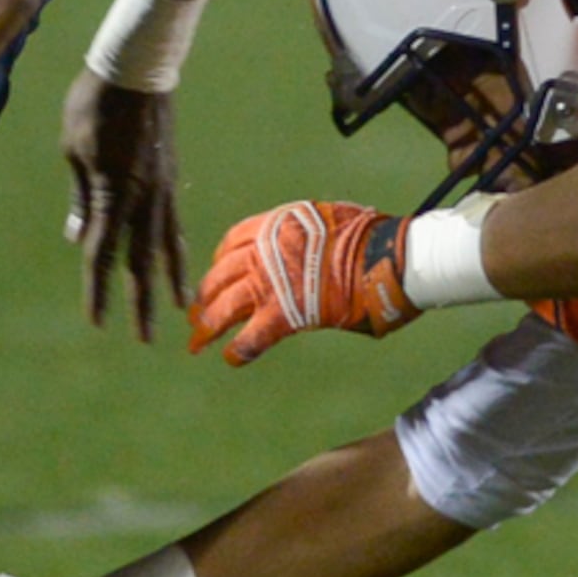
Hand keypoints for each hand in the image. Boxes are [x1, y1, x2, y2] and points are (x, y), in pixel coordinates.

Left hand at [64, 72, 186, 339]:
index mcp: (113, 193)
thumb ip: (80, 197)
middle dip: (140, 302)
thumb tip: (78, 238)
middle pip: (140, 261)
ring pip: (166, 246)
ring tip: (178, 310)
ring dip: (168, 280)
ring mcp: (162, 189)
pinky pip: (174, 223)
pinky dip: (176, 248)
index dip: (97, 290)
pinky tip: (177, 262)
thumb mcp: (74, 150)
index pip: (101, 253)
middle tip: (143, 339)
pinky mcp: (171, 178)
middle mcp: (143, 199)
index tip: (97, 322)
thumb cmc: (94, 105)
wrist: (137, 67)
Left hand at [187, 199, 417, 365]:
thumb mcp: (327, 217)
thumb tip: (315, 243)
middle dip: (205, 296)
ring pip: (223, 307)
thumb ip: (306, 233)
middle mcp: (263, 251)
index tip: (218, 274)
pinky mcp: (282, 314)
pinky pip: (250, 337)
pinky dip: (238, 350)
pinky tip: (231, 359)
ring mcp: (269, 283)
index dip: (221, 262)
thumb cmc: (367, 237)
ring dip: (208, 327)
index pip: (232, 243)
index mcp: (274, 225)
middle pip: (220, 276)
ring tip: (197, 343)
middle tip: (196, 313)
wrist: (380, 255)